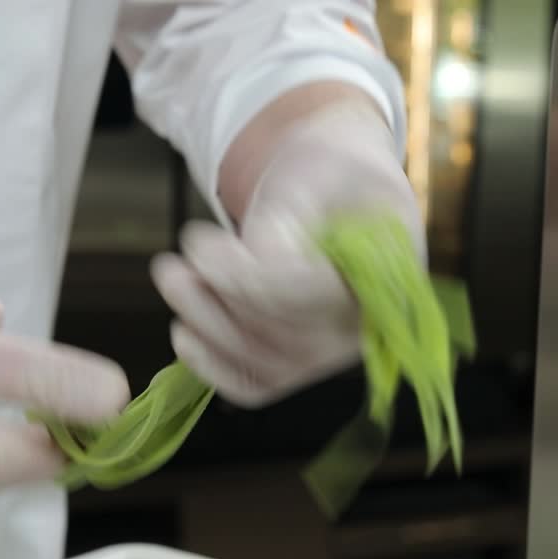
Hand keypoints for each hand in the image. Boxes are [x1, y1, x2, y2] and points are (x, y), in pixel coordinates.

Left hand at [151, 99, 424, 406]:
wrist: (334, 196)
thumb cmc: (328, 177)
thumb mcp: (313, 172)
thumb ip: (288, 212)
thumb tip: (256, 259)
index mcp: (388, 272)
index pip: (311, 294)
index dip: (244, 276)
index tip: (195, 242)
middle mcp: (368, 327)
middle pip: (283, 335)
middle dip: (216, 298)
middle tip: (168, 262)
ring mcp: (334, 355)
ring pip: (261, 363)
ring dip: (205, 324)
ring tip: (171, 278)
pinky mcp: (301, 367)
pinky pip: (255, 386)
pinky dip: (213, 366)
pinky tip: (185, 333)